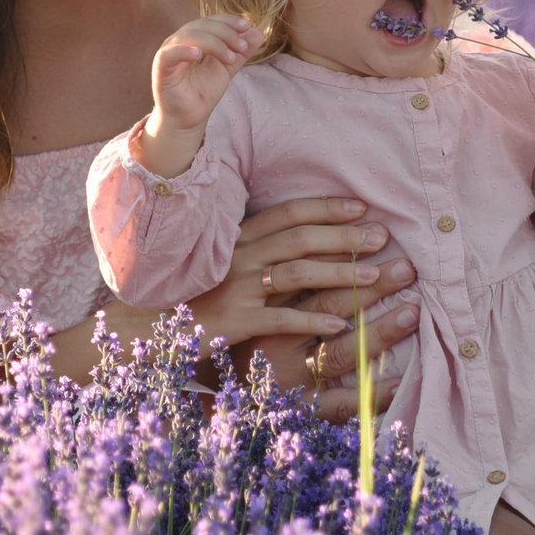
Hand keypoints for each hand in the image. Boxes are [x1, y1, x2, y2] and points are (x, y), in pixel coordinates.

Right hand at [149, 14, 258, 137]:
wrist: (189, 118)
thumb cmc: (203, 91)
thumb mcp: (227, 69)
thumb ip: (241, 52)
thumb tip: (259, 32)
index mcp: (195, 37)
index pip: (211, 20)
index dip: (229, 20)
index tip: (248, 26)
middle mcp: (180, 40)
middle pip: (202, 25)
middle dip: (226, 33)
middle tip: (242, 47)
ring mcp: (169, 52)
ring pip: (189, 36)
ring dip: (213, 43)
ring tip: (230, 57)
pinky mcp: (160, 68)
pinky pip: (169, 54)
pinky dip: (183, 50)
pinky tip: (199, 55)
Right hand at [188, 196, 419, 422]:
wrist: (150, 327)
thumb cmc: (197, 294)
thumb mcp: (227, 263)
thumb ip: (261, 249)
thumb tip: (309, 239)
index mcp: (240, 237)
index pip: (289, 213)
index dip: (327, 208)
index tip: (362, 208)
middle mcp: (239, 255)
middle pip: (301, 238)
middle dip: (345, 236)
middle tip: (383, 238)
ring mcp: (236, 287)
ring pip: (297, 273)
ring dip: (339, 273)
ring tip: (374, 277)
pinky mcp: (234, 320)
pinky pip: (280, 319)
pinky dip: (312, 321)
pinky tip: (339, 326)